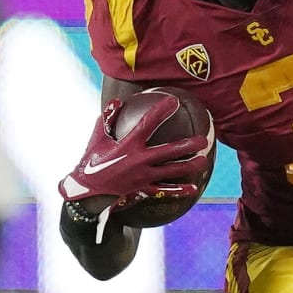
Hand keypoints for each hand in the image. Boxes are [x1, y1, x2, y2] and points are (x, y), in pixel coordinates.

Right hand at [59, 98, 212, 207]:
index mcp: (128, 145)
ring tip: (203, 160)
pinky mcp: (143, 189)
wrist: (88, 189)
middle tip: (203, 140)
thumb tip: (118, 101)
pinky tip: (193, 188)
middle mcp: (139, 160)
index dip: (161, 111)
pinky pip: (164, 190)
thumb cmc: (93, 159)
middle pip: (169, 152)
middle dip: (187, 145)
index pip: (147, 124)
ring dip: (189, 166)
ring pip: (171, 171)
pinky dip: (179, 190)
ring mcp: (143, 176)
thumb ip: (108, 117)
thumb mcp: (97, 136)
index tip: (174, 101)